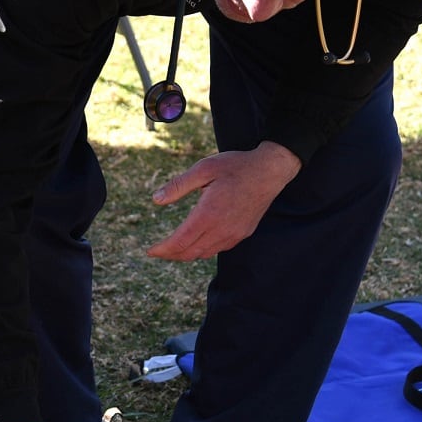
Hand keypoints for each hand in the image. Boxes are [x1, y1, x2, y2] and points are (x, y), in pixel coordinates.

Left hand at [146, 143, 300, 261]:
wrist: (270, 171)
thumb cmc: (236, 166)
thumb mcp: (203, 168)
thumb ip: (178, 185)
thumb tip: (156, 200)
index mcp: (208, 214)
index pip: (180, 242)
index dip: (163, 250)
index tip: (150, 251)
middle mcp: (221, 229)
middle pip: (190, 252)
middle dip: (171, 254)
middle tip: (158, 251)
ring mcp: (234, 234)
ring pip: (204, 253)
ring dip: (187, 254)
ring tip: (174, 249)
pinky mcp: (242, 233)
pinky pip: (218, 249)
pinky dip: (203, 250)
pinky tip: (197, 242)